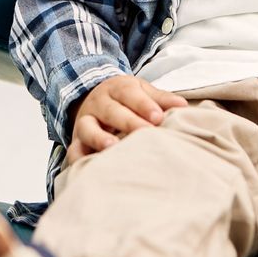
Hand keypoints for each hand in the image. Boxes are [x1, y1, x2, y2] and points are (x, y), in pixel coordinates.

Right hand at [68, 74, 186, 160]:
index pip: (129, 94)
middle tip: (146, 132)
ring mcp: (85, 122)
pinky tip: (90, 168)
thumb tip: (183, 106)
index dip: (143, 105)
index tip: (158, 117)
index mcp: (116, 88)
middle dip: (128, 122)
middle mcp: (98, 103)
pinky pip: (74, 150)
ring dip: (99, 137)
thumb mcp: (142, 91)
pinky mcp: (77, 140)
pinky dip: (79, 159)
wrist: (94, 98)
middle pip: (111, 111)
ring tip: (113, 147)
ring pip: (88, 128)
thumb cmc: (126, 99)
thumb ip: (161, 99)